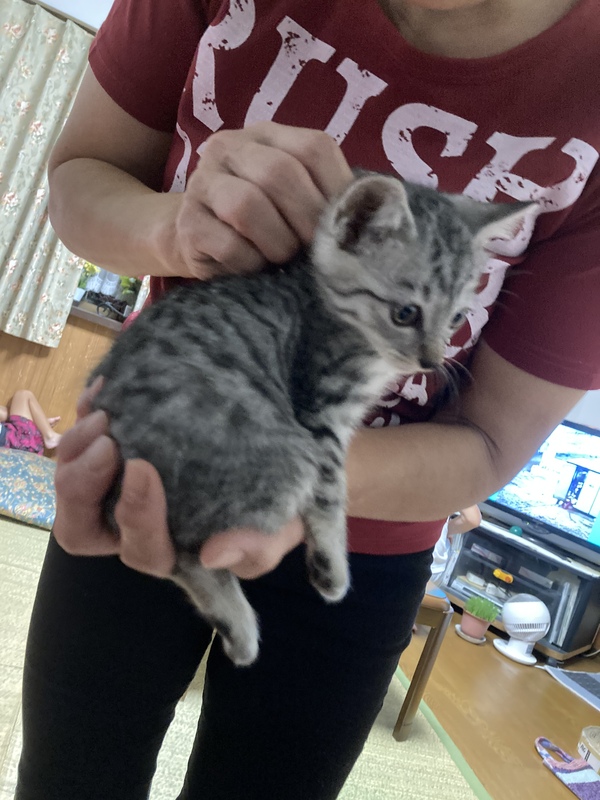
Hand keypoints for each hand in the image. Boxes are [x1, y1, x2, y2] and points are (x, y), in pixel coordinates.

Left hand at [54, 380, 303, 578]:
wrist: (281, 446)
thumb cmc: (280, 497)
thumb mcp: (284, 524)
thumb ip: (258, 546)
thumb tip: (212, 554)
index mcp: (174, 549)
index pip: (143, 550)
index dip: (136, 517)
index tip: (145, 469)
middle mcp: (137, 522)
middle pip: (82, 527)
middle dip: (82, 488)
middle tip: (106, 444)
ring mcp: (121, 485)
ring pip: (72, 483)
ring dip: (77, 450)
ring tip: (104, 415)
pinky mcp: (118, 446)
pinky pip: (79, 439)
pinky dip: (84, 414)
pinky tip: (103, 389)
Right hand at [157, 121, 352, 278]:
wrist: (200, 241)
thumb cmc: (263, 224)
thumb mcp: (295, 201)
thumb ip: (325, 198)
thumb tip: (365, 224)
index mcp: (268, 136)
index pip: (314, 148)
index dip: (335, 191)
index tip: (340, 226)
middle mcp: (231, 148)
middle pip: (279, 173)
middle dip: (306, 220)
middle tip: (311, 249)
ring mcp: (203, 183)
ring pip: (247, 205)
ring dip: (277, 243)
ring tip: (281, 258)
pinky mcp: (187, 222)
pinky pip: (227, 243)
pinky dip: (250, 263)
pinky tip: (254, 267)